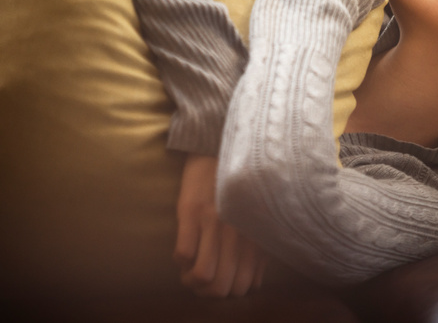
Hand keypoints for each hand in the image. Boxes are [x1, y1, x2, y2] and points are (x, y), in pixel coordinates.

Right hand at [173, 154, 266, 296]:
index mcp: (256, 235)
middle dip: (207, 291)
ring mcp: (215, 222)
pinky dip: (180, 259)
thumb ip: (257, 246)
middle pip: (223, 287)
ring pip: (202, 275)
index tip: (218, 281)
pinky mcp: (191, 211)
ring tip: (188, 269)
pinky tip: (183, 247)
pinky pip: (182, 254)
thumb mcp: (255, 216)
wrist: (219, 146)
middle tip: (200, 280)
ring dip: (190, 279)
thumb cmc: (239, 185)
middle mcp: (238, 232)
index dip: (227, 291)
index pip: (244, 285)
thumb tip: (252, 280)